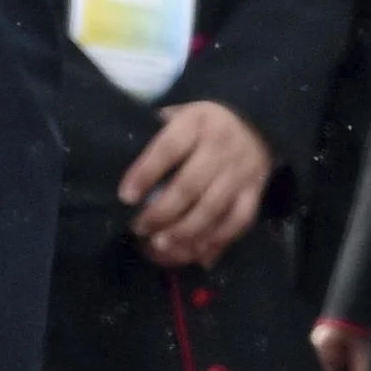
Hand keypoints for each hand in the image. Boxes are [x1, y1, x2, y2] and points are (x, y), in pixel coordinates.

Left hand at [121, 102, 271, 270]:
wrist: (255, 124)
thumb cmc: (201, 125)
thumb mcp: (178, 116)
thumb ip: (154, 134)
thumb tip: (116, 161)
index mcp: (196, 123)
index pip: (168, 149)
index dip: (145, 173)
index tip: (125, 197)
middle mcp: (221, 147)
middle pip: (189, 185)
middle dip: (162, 212)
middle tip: (139, 228)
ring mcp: (241, 171)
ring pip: (213, 208)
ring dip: (186, 231)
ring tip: (161, 244)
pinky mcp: (255, 191)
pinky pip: (239, 221)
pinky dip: (218, 240)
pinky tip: (198, 255)